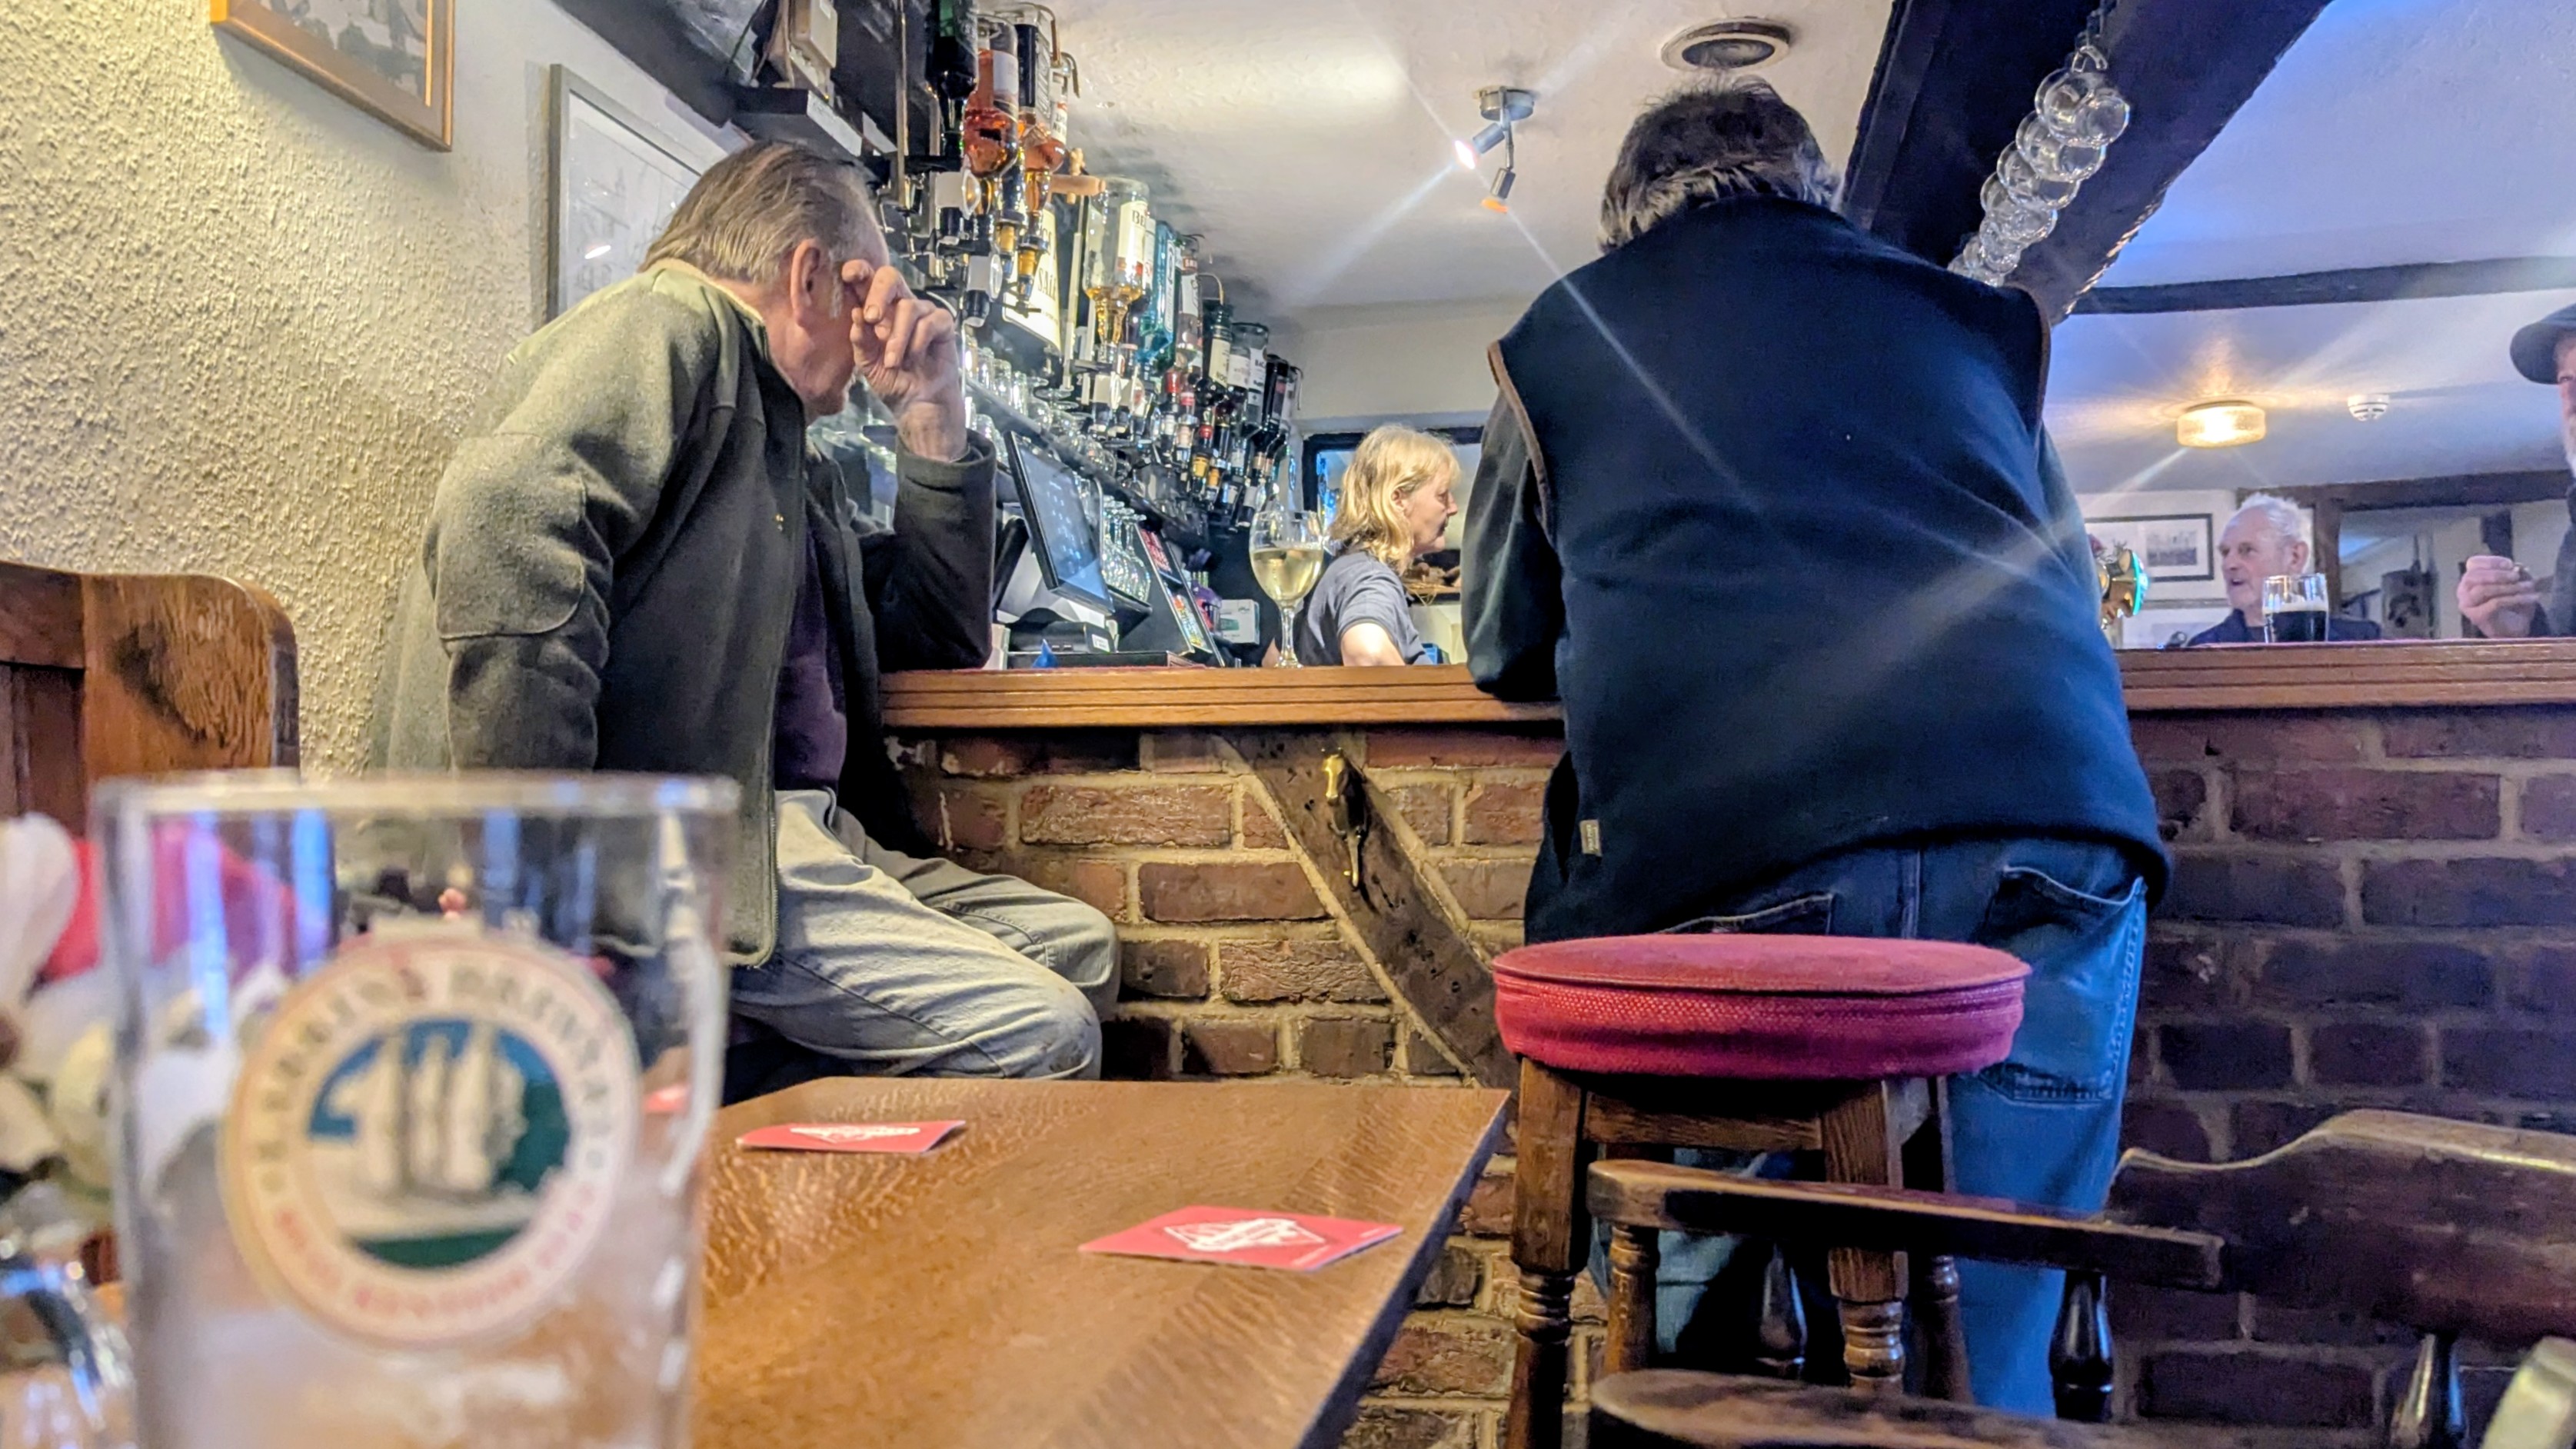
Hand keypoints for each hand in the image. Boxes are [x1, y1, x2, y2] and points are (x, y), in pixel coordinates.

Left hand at [844, 258, 966, 462]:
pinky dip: (918, 342)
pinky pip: (930, 322)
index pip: (868, 279)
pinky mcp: (942, 323)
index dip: (859, 270)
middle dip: (879, 294)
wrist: (917, 402)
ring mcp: (923, 312)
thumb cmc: (893, 380)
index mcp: (877, 309)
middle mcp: (899, 305)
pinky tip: (915, 358)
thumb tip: (856, 314)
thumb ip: (860, 339)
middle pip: (890, 277)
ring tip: (893, 361)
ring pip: (909, 307)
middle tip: (872, 317)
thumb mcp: (867, 363)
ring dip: (898, 337)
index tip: (849, 275)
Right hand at [2458, 554, 2543, 637]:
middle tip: (2516, 576)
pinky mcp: (2476, 617)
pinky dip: (2514, 598)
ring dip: (2507, 587)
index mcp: (2470, 579)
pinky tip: (2530, 598)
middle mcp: (2463, 591)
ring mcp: (2467, 605)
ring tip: (2528, 586)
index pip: (2473, 563)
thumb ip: (2516, 572)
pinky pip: (2494, 603)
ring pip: (2482, 590)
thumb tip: (2517, 567)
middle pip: (2473, 576)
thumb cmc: (2513, 605)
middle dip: (2497, 574)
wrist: (2514, 631)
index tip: (2510, 564)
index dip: (2491, 562)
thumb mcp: (2518, 583)